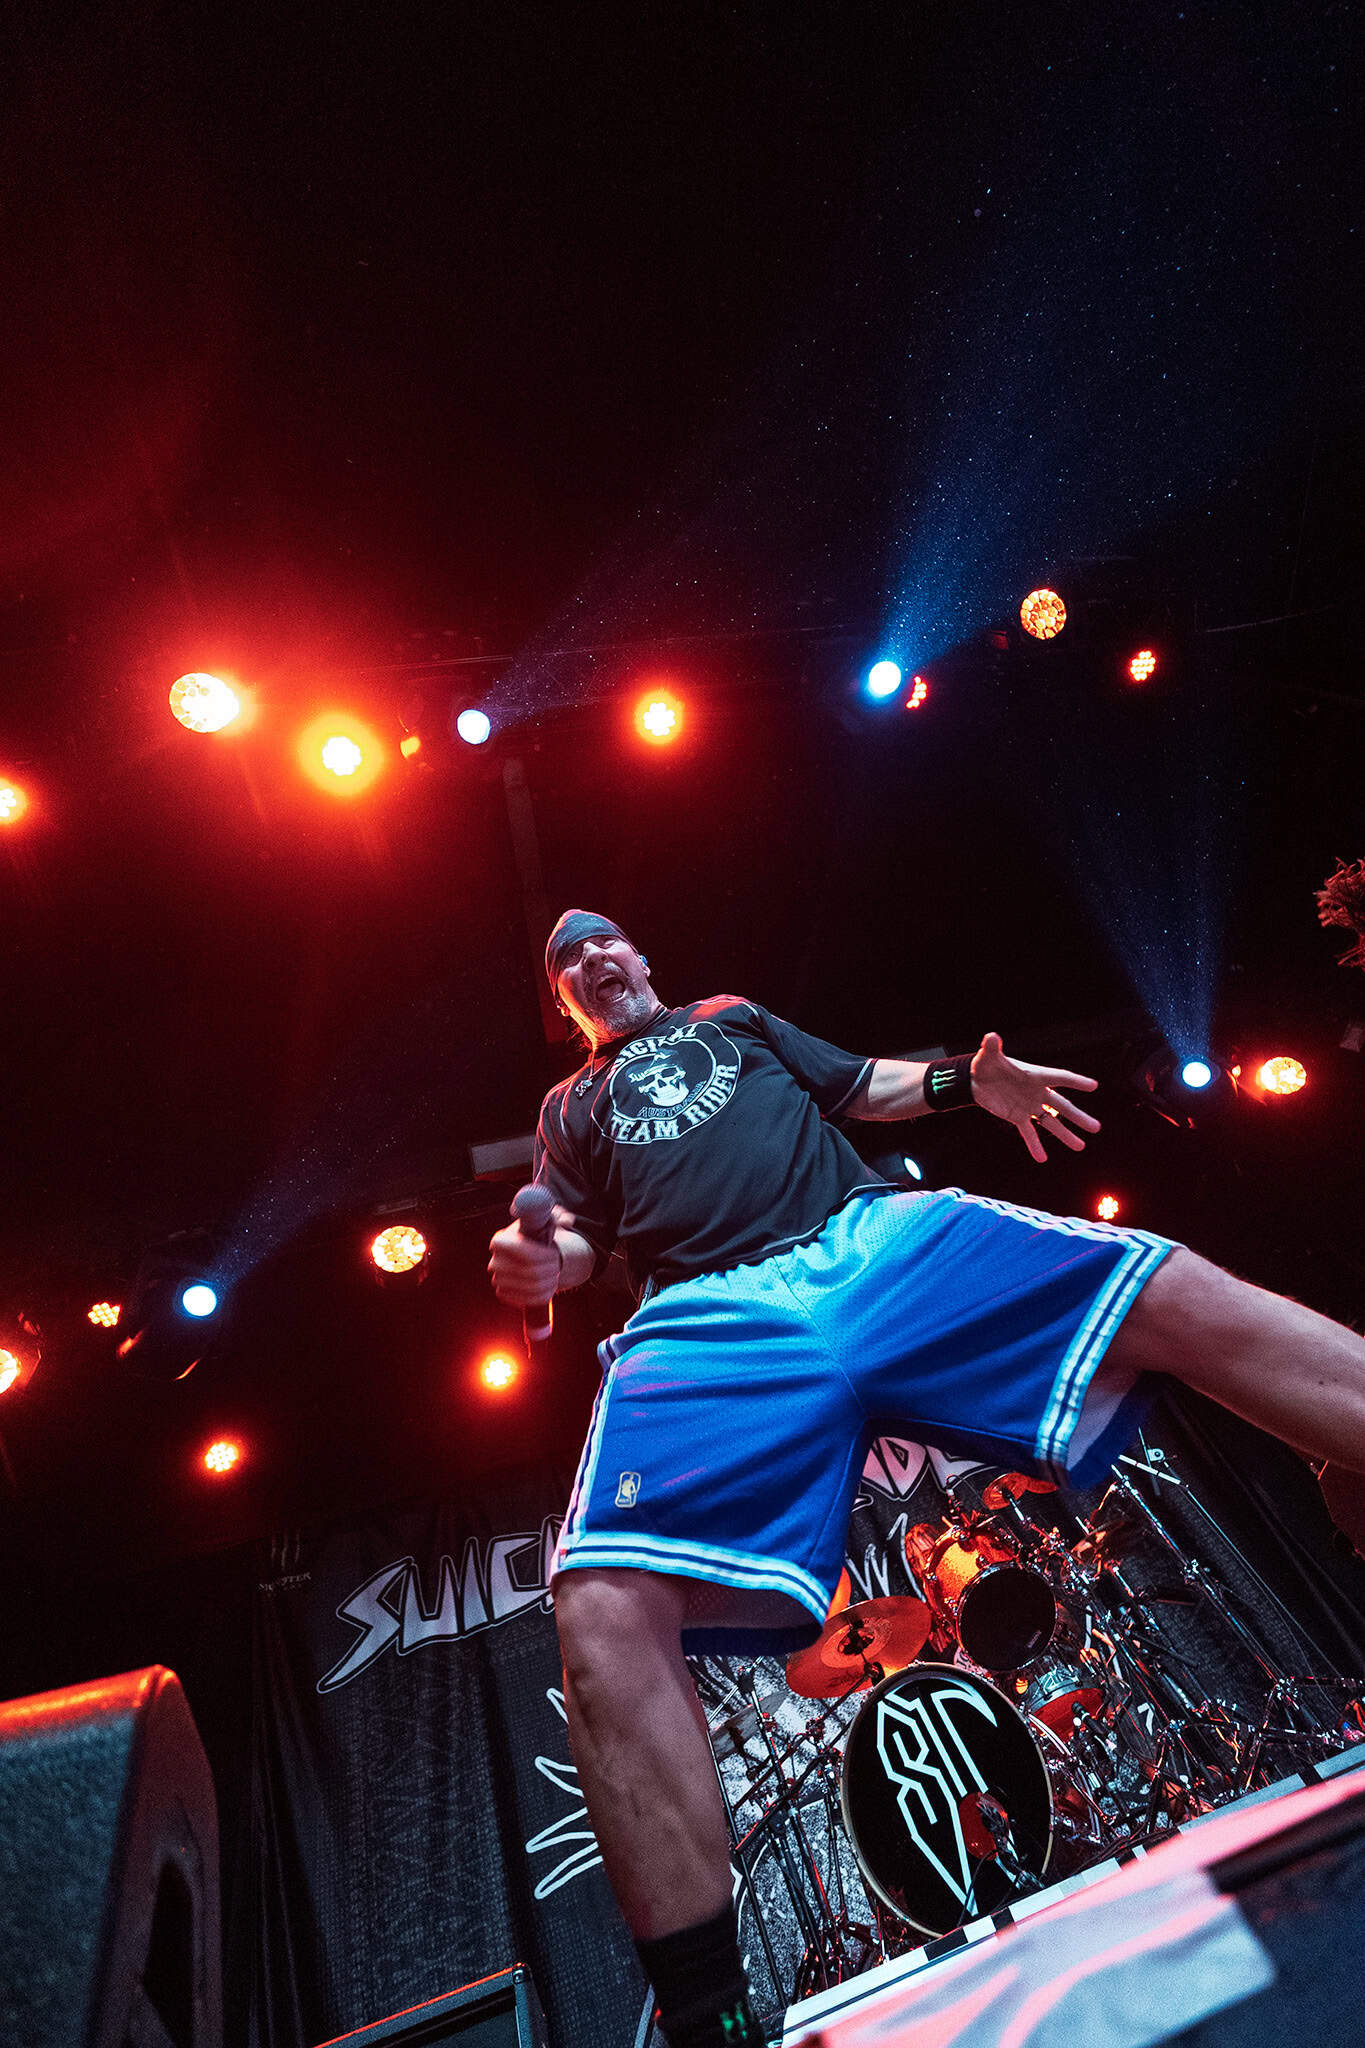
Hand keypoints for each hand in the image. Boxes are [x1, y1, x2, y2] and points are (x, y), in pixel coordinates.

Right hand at [487, 1203, 574, 1305]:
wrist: (528, 1257)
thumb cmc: (537, 1237)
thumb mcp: (544, 1221)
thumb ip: (556, 1216)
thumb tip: (567, 1220)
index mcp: (500, 1240)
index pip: (524, 1252)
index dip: (544, 1255)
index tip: (555, 1252)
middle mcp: (495, 1262)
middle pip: (531, 1271)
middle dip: (551, 1268)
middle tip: (559, 1264)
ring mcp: (498, 1280)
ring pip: (533, 1287)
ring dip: (550, 1281)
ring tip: (555, 1274)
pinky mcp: (504, 1294)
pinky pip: (528, 1299)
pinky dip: (544, 1294)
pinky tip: (549, 1285)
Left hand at [969, 1031, 1100, 1162]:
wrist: (976, 1080)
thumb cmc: (986, 1063)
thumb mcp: (988, 1055)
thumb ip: (991, 1047)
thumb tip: (991, 1037)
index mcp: (1034, 1075)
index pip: (1059, 1077)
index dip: (1075, 1081)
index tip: (1093, 1086)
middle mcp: (1037, 1091)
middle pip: (1061, 1106)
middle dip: (1078, 1117)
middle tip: (1096, 1128)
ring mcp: (1029, 1106)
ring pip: (1051, 1122)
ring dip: (1065, 1135)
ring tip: (1080, 1146)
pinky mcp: (1018, 1116)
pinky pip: (1028, 1133)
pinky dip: (1034, 1145)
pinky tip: (1041, 1158)